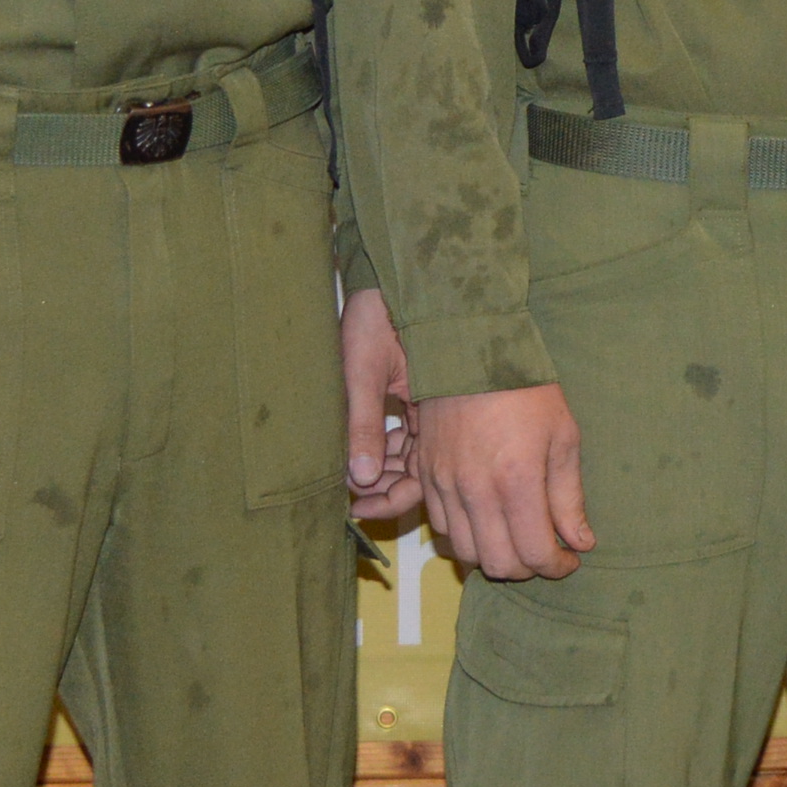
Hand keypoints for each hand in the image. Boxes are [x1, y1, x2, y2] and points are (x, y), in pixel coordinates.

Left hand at [342, 288, 418, 524]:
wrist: (385, 279)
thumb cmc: (376, 316)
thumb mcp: (363, 371)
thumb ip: (363, 424)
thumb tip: (359, 477)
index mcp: (433, 408)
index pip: (422, 475)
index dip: (393, 498)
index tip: (360, 507)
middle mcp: (436, 414)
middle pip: (419, 471)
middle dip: (385, 488)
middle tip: (351, 498)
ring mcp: (427, 407)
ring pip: (410, 457)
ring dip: (382, 471)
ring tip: (350, 481)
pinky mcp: (414, 397)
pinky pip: (404, 437)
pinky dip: (382, 450)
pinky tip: (360, 457)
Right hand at [420, 383, 592, 579]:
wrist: (470, 350)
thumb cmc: (526, 390)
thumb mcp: (562, 437)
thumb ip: (569, 497)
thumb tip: (581, 542)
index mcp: (516, 480)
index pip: (535, 554)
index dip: (558, 567)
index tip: (570, 559)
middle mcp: (476, 491)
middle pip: (498, 564)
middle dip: (527, 569)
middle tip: (545, 552)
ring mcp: (445, 485)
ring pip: (466, 552)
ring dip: (495, 556)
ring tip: (516, 539)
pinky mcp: (426, 477)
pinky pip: (442, 528)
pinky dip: (467, 536)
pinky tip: (487, 520)